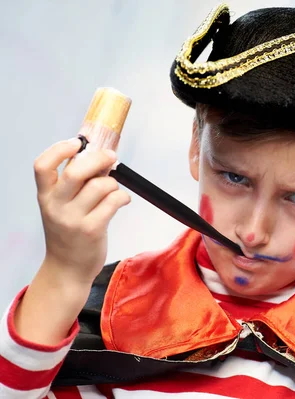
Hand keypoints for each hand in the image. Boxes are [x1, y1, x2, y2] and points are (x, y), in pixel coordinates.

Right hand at [34, 138, 130, 285]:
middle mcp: (56, 206)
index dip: (59, 149)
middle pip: (75, 172)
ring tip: (113, 190)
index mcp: (45, 196)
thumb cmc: (69, 233)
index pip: (42, 166)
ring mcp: (73, 219)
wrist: (67, 269)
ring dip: (113, 183)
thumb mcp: (62, 207)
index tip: (77, 143)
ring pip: (100, 186)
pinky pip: (113, 202)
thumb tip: (99, 156)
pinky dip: (123, 197)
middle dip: (98, 159)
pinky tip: (122, 200)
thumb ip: (75, 183)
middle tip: (110, 157)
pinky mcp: (92, 230)